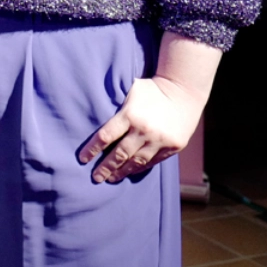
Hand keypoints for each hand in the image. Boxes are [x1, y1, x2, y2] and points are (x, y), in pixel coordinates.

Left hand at [78, 32, 220, 183]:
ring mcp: (159, 140)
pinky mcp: (172, 147)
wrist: (184, 92)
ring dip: (122, 172)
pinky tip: (130, 172)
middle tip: (95, 178)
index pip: (105, 136)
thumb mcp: (130, 90)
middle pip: (120, 154)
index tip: (83, 159)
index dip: (92, 149)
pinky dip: (140, 168)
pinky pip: (153, 161)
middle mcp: (143, 130)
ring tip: (111, 179)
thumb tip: (94, 109)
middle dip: (105, 167)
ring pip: (136, 161)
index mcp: (129, 115)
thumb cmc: (151, 88)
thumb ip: (116, 103)